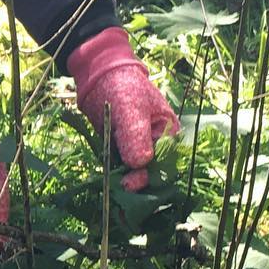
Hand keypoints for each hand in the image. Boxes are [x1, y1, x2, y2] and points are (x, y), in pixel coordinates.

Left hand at [67, 27, 178, 191]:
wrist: (100, 77)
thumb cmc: (123, 87)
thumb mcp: (131, 109)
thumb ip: (135, 135)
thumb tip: (140, 163)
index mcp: (169, 133)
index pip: (167, 163)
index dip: (152, 177)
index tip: (132, 183)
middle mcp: (156, 144)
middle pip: (152, 174)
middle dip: (138, 185)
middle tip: (122, 191)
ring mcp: (138, 149)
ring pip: (135, 174)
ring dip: (125, 183)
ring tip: (114, 192)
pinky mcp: (121, 151)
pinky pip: (120, 169)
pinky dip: (114, 175)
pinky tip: (108, 182)